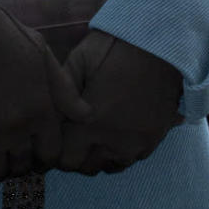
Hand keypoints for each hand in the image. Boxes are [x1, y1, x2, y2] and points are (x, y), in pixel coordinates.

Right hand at [0, 0, 88, 182]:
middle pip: (23, 167)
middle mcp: (19, 127)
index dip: (44, 156)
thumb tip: (86, 114)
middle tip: (9, 155)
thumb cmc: (4, 35)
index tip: (34, 150)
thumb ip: (64, 89)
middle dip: (18, 164)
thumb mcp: (42, 55)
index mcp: (42, 110)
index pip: (51, 154)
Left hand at [58, 30, 182, 175]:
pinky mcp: (156, 136)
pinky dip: (123, 151)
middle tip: (76, 137)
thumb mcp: (78, 61)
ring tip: (97, 136)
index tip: (60, 138)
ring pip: (112, 165)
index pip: (67, 160)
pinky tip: (118, 132)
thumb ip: (61, 91)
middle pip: (88, 167)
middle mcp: (114, 141)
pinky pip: (135, 157)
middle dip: (78, 155)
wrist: (158, 41)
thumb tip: (51, 114)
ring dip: (101, 155)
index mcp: (89, 125)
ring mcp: (138, 141)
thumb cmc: (113, 47)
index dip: (59, 152)